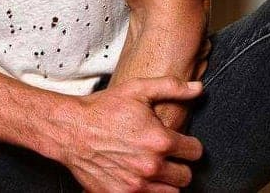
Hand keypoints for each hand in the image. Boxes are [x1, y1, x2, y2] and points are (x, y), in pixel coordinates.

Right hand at [57, 76, 203, 192]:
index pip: (195, 152)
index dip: (189, 144)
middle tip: (165, 154)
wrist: (71, 129)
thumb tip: (197, 89)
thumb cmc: (103, 109)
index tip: (181, 142)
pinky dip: (148, 190)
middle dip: (179, 164)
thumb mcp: (137, 89)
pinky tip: (139, 176)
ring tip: (152, 166)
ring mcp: (137, 185)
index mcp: (160, 140)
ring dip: (166, 180)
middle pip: (186, 176)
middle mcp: (152, 166)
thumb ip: (171, 87)